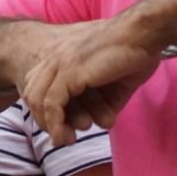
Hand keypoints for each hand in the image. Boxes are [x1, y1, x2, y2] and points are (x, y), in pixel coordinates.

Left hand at [18, 17, 160, 145]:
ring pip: (38, 100)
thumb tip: (102, 122)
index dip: (46, 109)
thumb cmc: (134, 54)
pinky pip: (52, 104)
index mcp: (62, 55)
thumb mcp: (113, 81)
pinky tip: (67, 137)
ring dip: (50, 126)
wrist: (143, 34)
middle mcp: (55, 56)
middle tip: (62, 137)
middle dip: (44, 119)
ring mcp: (59, 62)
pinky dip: (56, 125)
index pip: (39, 85)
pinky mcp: (68, 71)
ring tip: (66, 141)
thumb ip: (103, 99)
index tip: (63, 126)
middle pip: (33, 93)